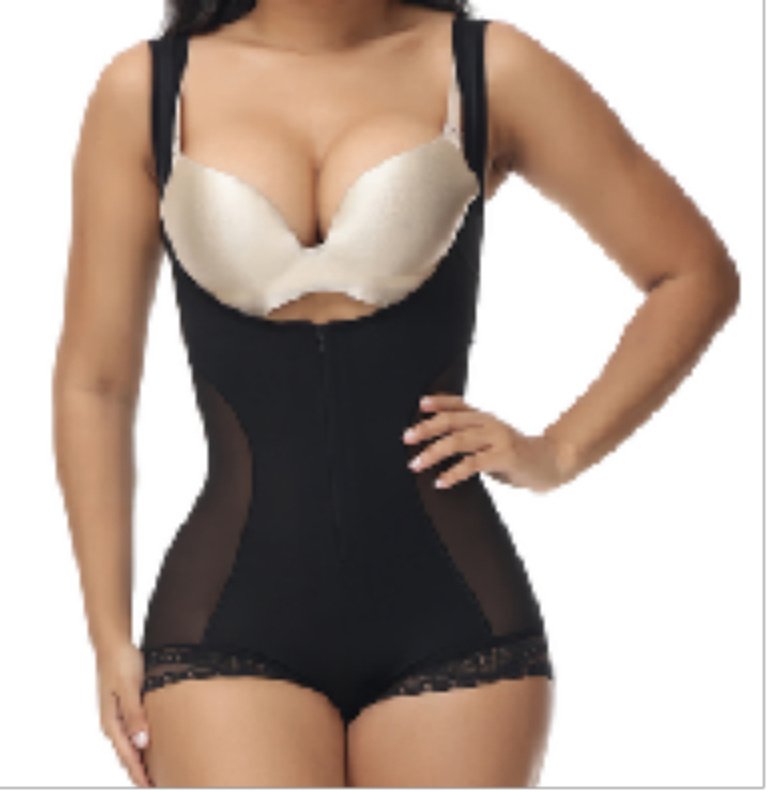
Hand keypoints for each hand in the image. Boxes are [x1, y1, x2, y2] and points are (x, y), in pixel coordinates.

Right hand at [96, 642, 152, 786]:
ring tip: (154, 774)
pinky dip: (140, 745)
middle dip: (139, 773)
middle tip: (157, 784)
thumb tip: (141, 742)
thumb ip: (135, 714)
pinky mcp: (124, 708)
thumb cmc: (121, 662)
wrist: (113, 643)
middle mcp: (112, 723)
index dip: (139, 773)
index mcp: (111, 722)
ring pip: (130, 746)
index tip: (150, 786)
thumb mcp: (129, 688)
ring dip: (140, 761)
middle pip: (127, 755)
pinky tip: (149, 747)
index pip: (127, 755)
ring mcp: (117, 716)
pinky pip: (132, 733)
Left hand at [402, 393, 566, 492]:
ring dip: (433, 452)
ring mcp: (497, 438)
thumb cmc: (516, 456)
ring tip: (416, 464)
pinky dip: (453, 473)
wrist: (551, 464)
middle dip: (426, 428)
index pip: (458, 405)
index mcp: (485, 418)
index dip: (439, 402)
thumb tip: (437, 447)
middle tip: (406, 437)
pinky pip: (473, 463)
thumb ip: (470, 440)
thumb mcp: (492, 442)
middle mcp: (489, 423)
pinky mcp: (504, 456)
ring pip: (458, 441)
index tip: (419, 405)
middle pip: (452, 421)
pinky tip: (440, 482)